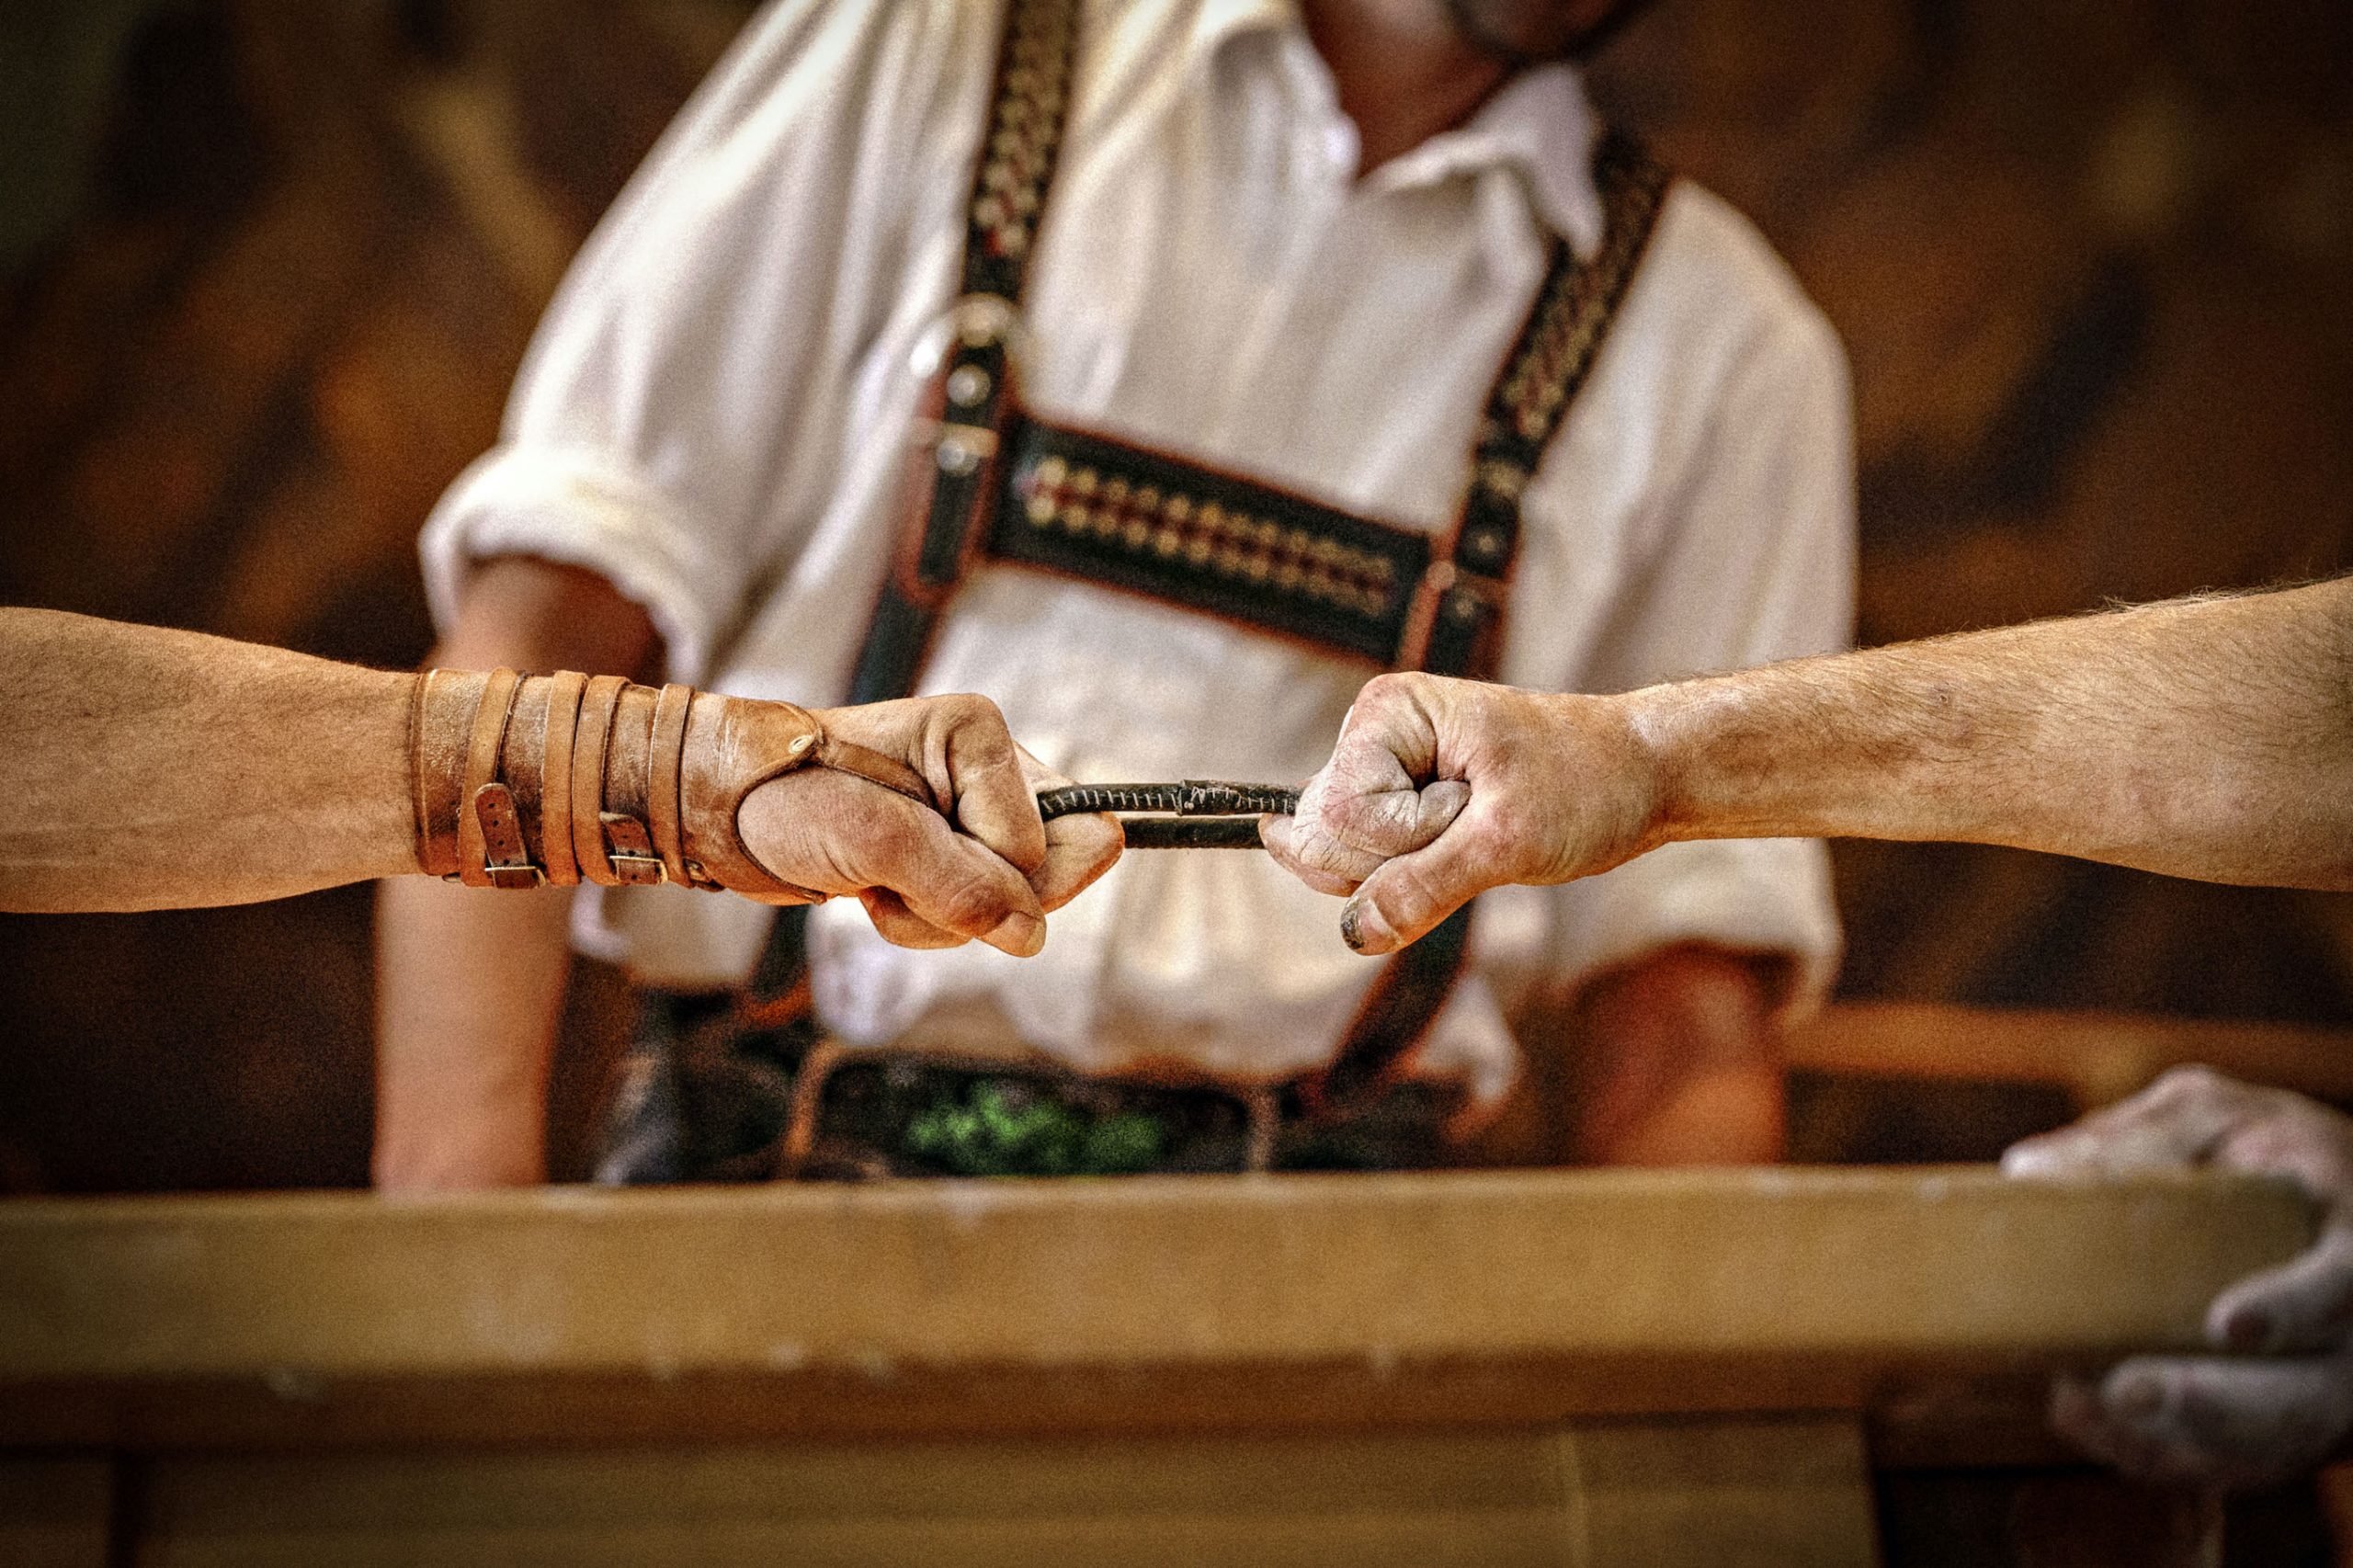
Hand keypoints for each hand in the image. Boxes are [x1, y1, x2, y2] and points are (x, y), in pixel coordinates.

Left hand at [735, 694, 1120, 957]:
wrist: (725, 812)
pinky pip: (978, 917)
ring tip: (878, 883)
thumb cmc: (787, 799)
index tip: (928, 861)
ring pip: (1015, 907)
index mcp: (981, 737)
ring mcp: (975, 813)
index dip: (1003, 874)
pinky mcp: (953, 851)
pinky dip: (926, 923)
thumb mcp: (875, 840)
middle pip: (1056, 872)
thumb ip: (961, 886)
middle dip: (979, 902)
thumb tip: (1032, 935)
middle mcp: (991, 770)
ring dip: (941, 919)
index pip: (1065, 839)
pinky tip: (878, 891)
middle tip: (903, 877)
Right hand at [1261, 672, 1661, 953]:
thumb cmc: (1588, 784)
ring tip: (1479, 827)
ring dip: (1415, 869)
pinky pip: (1371, 869)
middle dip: (1402, 858)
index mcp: (1387, 712)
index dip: (1405, 838)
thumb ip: (1424, 885)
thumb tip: (1354, 934)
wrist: (1645, 774)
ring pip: (1344, 862)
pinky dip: (1419, 876)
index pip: (1341, 814)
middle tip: (1478, 821)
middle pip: (1327, 839)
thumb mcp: (1509, 841)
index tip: (1475, 811)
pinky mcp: (1399, 806)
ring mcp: (1382, 773)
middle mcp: (1372, 735)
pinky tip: (1466, 844)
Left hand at [2002, 1066, 2352, 1488]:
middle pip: (2306, 1400)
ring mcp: (2321, 1392)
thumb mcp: (2224, 1119)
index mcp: (2350, 1244)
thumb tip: (2031, 1170)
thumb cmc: (2267, 1154)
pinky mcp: (2279, 1428)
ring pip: (2265, 1448)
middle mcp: (2350, 1336)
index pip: (2344, 1287)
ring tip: (2081, 1405)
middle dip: (2215, 1407)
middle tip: (2126, 1390)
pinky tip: (2085, 1418)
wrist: (2329, 1219)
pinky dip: (2159, 1453)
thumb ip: (2149, 1138)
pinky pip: (2231, 1465)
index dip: (2293, 1307)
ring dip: (2171, 1440)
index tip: (2230, 1324)